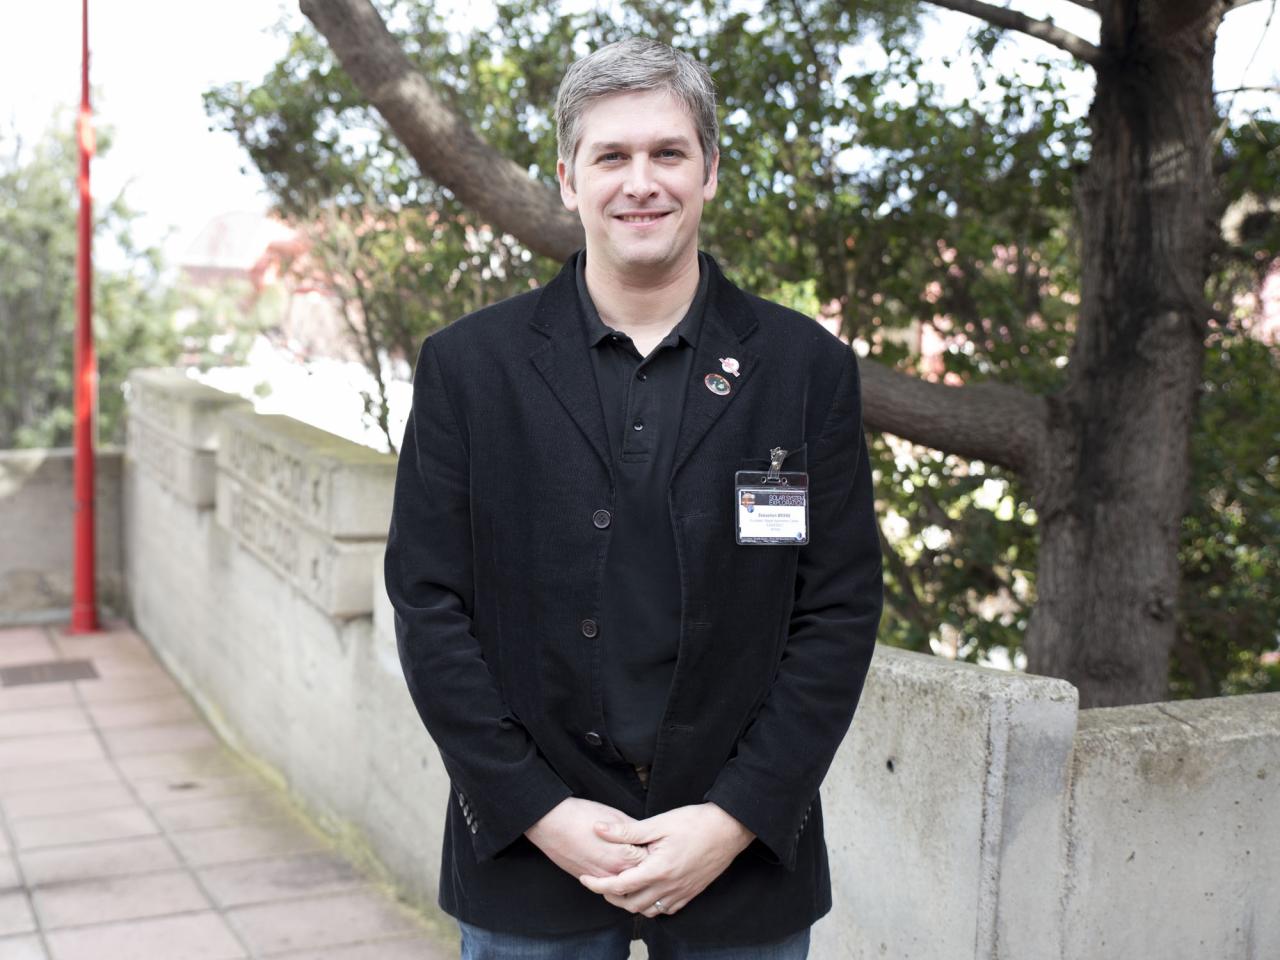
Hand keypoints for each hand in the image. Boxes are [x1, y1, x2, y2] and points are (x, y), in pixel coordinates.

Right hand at [525, 798, 648, 880]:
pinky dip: (618, 882)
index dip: (658, 852)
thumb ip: (634, 831)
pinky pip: (610, 889)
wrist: (551, 823)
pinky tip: (620, 868)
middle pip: (642, 878)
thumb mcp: (616, 816)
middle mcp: (616, 873)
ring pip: (627, 888)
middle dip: (648, 867)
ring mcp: (601, 879)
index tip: (660, 844)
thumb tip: (647, 836)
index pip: (653, 861)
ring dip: (634, 878)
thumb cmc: (582, 815)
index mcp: (626, 856)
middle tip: (651, 853)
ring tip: (636, 862)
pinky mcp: (589, 880)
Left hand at [576, 803, 754, 916]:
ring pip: (648, 911)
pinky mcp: (691, 894)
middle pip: (630, 904)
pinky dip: (650, 905)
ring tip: (620, 888)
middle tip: (600, 883)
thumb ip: (627, 831)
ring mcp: (681, 893)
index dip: (597, 885)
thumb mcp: (659, 823)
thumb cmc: (695, 822)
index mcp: (658, 869)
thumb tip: (599, 829)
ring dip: (630, 903)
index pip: (619, 886)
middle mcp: (669, 887)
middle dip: (610, 897)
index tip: (584, 879)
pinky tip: (646, 891)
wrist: (729, 829)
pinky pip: (665, 909)